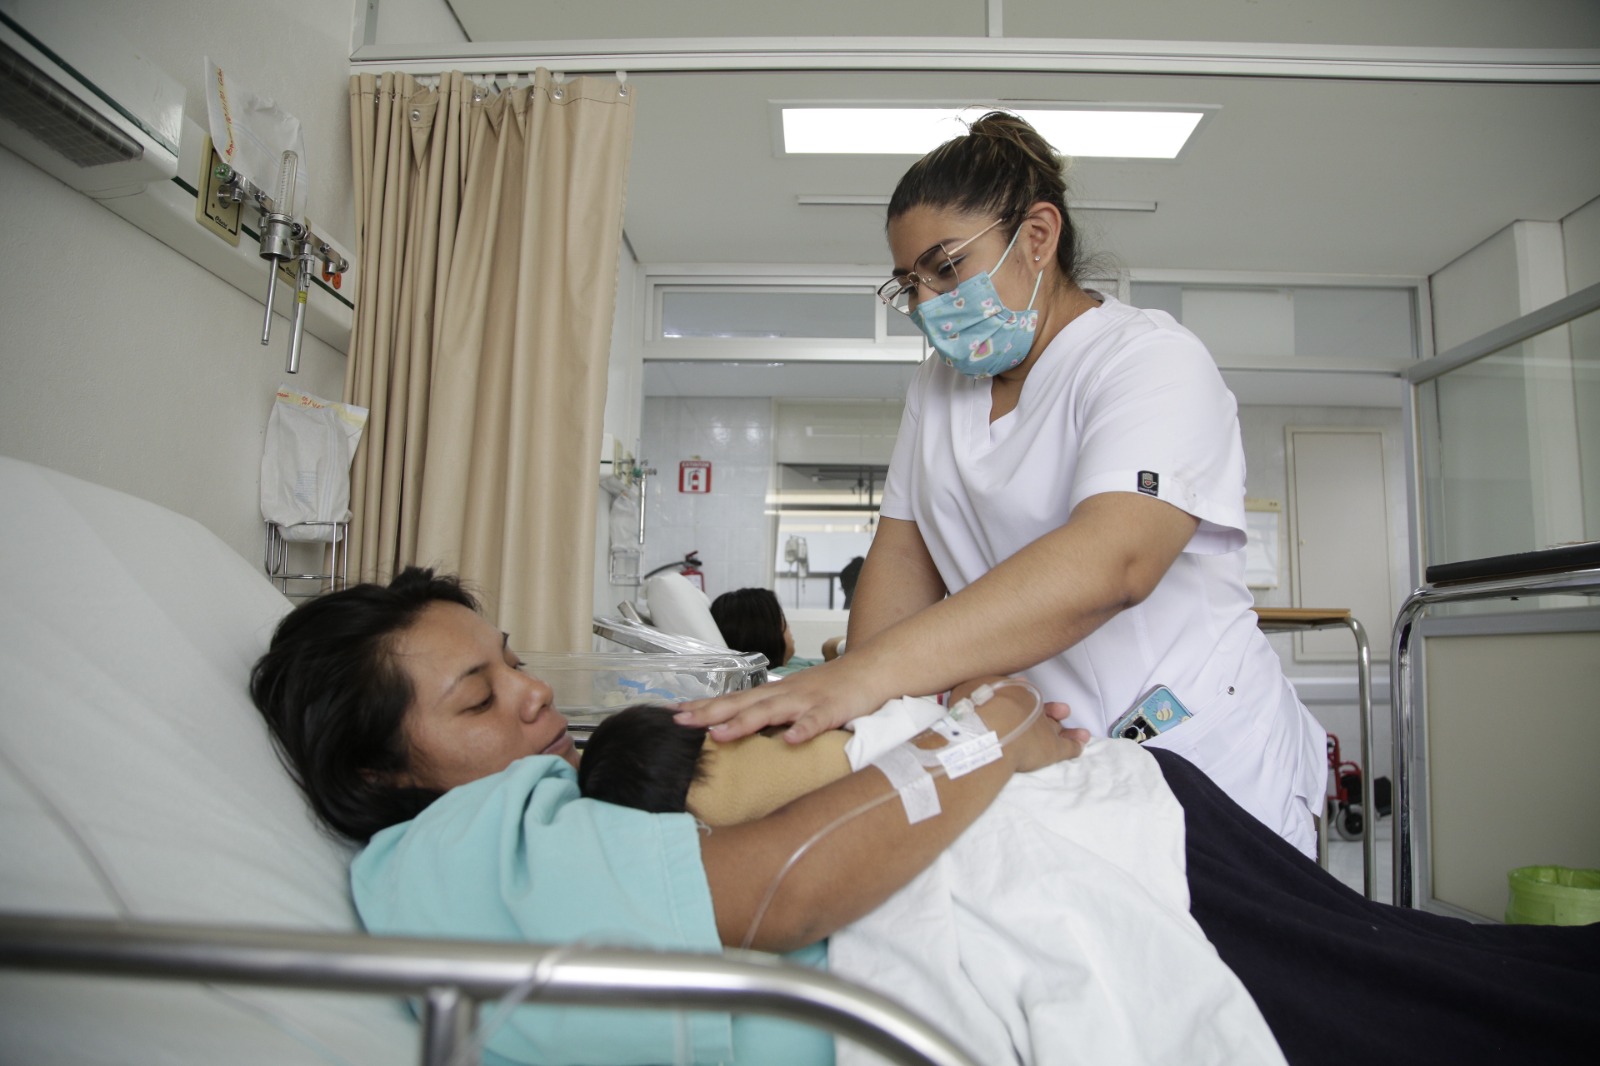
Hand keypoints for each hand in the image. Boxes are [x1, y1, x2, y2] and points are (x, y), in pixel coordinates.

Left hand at [674, 654, 893, 742]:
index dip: (704, 707)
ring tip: (719, 735)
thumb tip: (742, 728)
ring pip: (771, 711)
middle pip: (741, 703)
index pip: (732, 699)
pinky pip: (816, 721)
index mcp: (774, 693)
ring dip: (743, 722)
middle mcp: (784, 694)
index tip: (674, 714)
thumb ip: (771, 712)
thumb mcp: (795, 698)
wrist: (871, 669)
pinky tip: (791, 741)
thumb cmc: (832, 688)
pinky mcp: (833, 709)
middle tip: (680, 722)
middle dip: (709, 713)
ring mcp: (807, 700)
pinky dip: (803, 730)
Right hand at [970, 685, 1087, 772]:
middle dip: (1053, 710)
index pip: (1025, 695)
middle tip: (1062, 710)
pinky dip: (1076, 744)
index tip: (1028, 694)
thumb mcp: (976, 687)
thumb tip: (1017, 682)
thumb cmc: (978, 707)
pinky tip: (1082, 744)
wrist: (992, 728)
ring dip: (1068, 728)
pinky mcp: (1053, 749)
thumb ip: (992, 684)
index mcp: (1015, 693)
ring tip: (1080, 731)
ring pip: (1059, 729)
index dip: (1026, 697)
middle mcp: (1032, 709)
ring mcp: (1045, 728)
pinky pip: (1069, 747)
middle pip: (1044, 711)